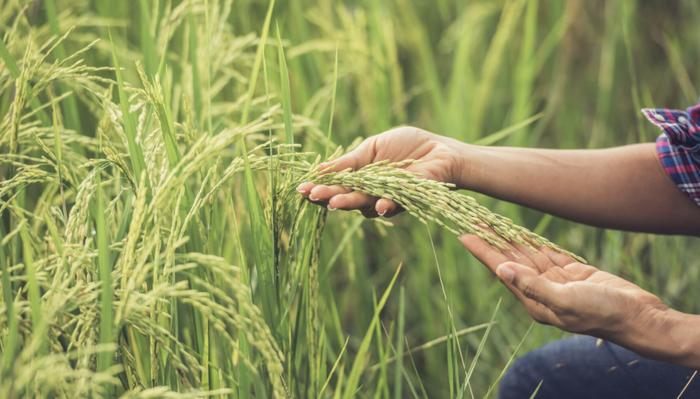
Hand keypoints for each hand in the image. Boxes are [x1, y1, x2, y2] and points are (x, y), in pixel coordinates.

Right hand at [297, 126, 466, 216]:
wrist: (440, 151)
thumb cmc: (407, 146)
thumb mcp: (372, 148)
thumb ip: (350, 162)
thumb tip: (319, 169)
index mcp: (360, 178)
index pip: (335, 185)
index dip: (319, 187)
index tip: (302, 189)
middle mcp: (370, 193)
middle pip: (345, 197)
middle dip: (329, 197)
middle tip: (314, 196)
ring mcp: (387, 198)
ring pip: (365, 204)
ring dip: (350, 202)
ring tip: (335, 201)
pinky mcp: (407, 200)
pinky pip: (393, 205)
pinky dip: (385, 205)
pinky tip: (378, 205)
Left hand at [459, 234, 667, 339]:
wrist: (638, 316)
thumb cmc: (602, 312)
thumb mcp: (565, 300)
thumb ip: (532, 285)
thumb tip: (502, 270)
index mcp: (534, 301)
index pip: (501, 270)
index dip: (483, 251)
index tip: (464, 234)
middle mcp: (541, 291)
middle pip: (510, 260)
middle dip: (492, 241)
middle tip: (474, 219)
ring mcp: (557, 282)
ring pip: (528, 255)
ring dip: (510, 238)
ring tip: (491, 222)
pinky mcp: (573, 274)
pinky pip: (548, 254)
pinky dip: (534, 242)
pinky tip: (520, 232)